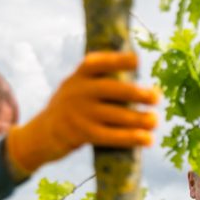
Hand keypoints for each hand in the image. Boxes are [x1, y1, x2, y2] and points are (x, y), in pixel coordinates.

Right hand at [5, 51, 157, 174]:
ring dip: (139, 119)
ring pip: (115, 115)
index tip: (137, 60)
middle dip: (137, 93)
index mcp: (79, 76)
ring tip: (155, 121)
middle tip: (157, 97)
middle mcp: (78, 91)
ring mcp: (79, 113)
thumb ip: (101, 83)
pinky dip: (131, 138)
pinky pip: (111, 136)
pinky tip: (148, 140)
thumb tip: (142, 88)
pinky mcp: (82, 134)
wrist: (42, 133)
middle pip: (112, 90)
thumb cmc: (74, 108)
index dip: (117, 60)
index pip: (98, 63)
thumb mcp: (79, 88)